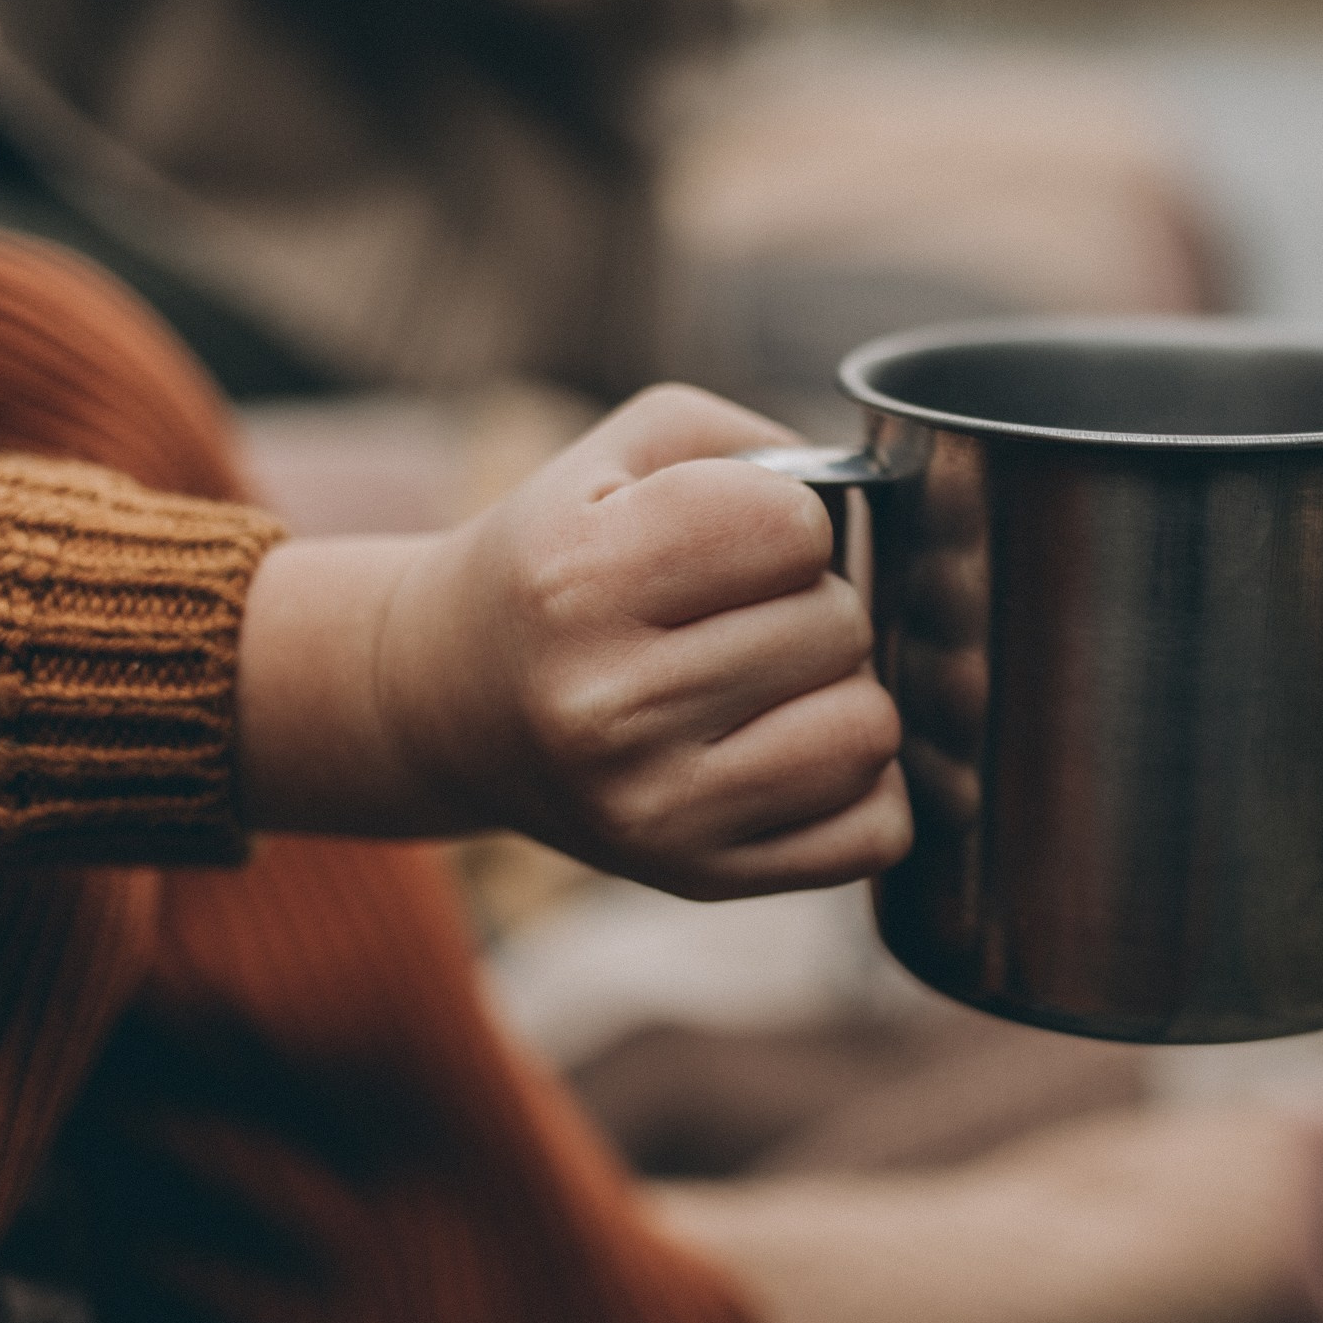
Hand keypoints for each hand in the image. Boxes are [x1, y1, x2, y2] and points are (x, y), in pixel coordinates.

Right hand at [240, 385, 910, 900]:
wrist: (445, 701)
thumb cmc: (559, 562)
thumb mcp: (621, 456)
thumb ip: (755, 444)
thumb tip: (877, 499)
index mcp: (582, 580)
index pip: (796, 527)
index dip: (785, 520)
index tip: (730, 542)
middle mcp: (609, 706)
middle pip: (840, 624)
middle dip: (812, 604)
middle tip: (738, 618)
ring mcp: (653, 808)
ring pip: (870, 728)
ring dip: (841, 694)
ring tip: (766, 684)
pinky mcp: (696, 877)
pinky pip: (874, 831)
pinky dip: (859, 788)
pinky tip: (788, 753)